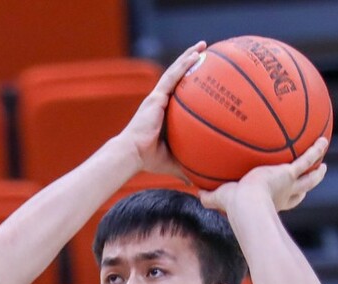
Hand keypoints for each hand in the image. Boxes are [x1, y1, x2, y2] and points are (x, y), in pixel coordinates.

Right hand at [116, 41, 205, 175]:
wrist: (131, 155)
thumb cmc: (147, 160)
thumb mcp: (172, 162)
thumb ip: (186, 168)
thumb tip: (200, 184)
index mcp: (163, 113)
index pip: (178, 94)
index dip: (189, 82)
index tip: (203, 74)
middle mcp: (160, 102)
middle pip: (178, 78)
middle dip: (191, 64)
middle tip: (206, 53)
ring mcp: (157, 97)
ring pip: (176, 72)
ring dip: (189, 57)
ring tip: (203, 46)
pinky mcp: (156, 97)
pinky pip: (173, 77)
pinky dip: (185, 65)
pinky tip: (197, 55)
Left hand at [200, 137, 328, 213]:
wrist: (247, 205)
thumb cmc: (233, 207)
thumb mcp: (219, 199)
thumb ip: (209, 197)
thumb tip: (196, 193)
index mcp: (271, 201)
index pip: (285, 201)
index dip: (290, 197)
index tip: (293, 192)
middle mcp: (283, 195)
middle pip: (302, 190)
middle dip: (308, 183)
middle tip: (317, 174)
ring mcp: (288, 184)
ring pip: (309, 178)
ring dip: (317, 171)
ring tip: (324, 162)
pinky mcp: (289, 173)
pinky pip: (307, 159)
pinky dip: (315, 150)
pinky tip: (323, 140)